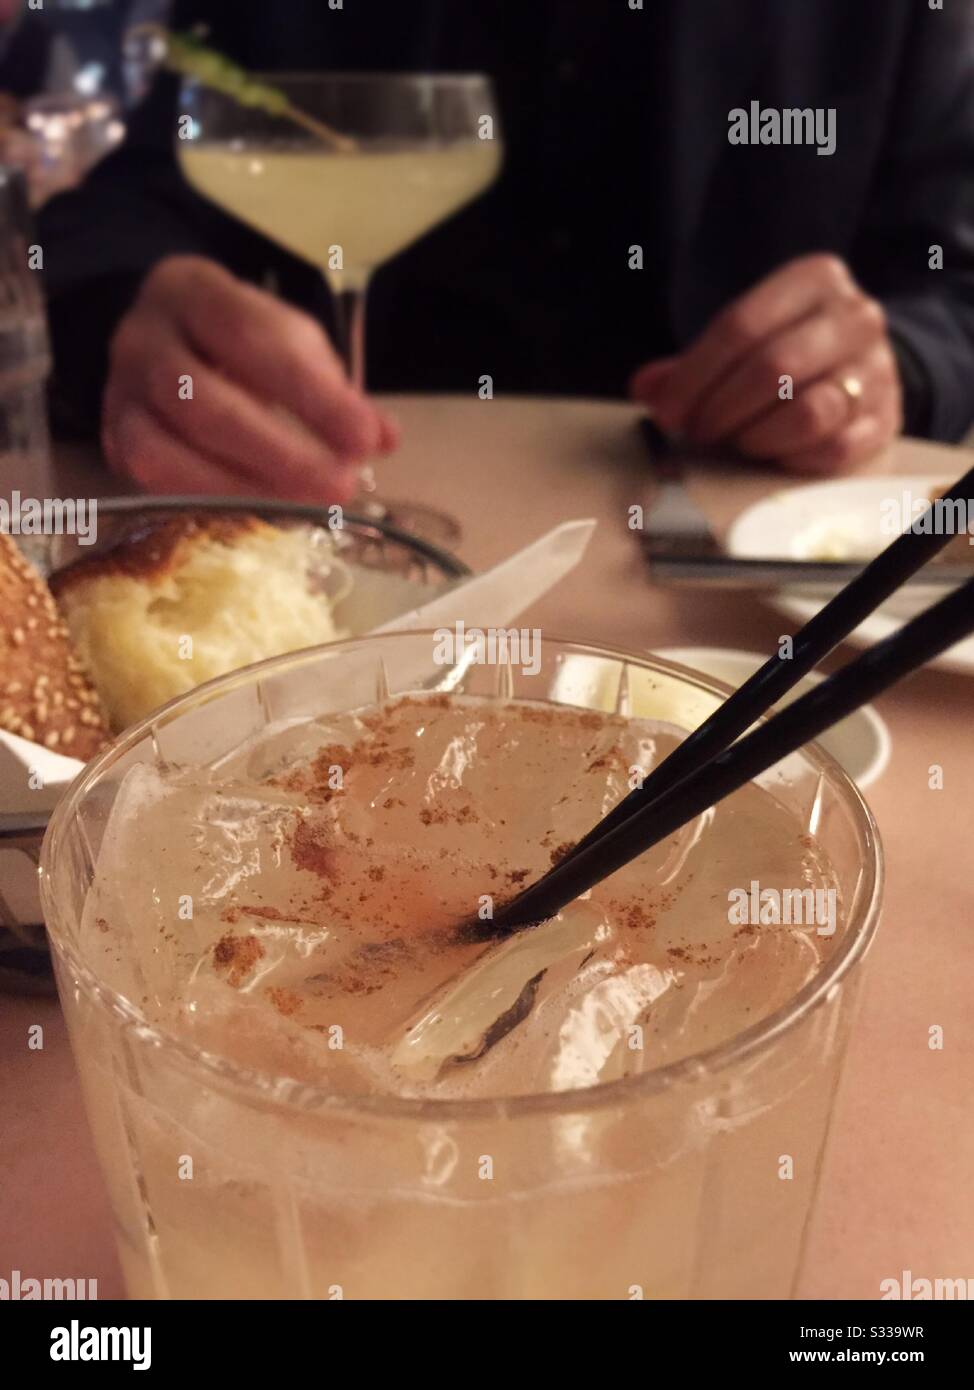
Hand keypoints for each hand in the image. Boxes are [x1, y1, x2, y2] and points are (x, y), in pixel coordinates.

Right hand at [102, 256, 397, 501]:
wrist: (168, 337)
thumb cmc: (241, 343)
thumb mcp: (293, 346)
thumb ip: (334, 391)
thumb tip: (385, 439)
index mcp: (195, 293)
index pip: (252, 339)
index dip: (312, 395)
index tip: (365, 439)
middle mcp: (144, 339)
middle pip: (206, 403)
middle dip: (281, 454)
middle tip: (340, 486)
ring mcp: (120, 393)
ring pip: (165, 450)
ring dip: (241, 487)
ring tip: (304, 510)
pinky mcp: (114, 440)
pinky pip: (149, 480)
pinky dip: (206, 499)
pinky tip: (257, 512)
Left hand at [630, 254, 901, 473]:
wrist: (860, 367)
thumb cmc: (788, 349)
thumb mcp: (743, 340)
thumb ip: (691, 365)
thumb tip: (646, 388)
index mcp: (815, 280)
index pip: (741, 326)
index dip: (694, 376)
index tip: (667, 411)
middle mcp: (855, 317)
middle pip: (773, 368)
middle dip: (721, 409)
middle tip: (697, 432)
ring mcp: (878, 369)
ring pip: (808, 412)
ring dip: (756, 436)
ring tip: (737, 440)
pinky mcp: (886, 420)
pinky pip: (833, 449)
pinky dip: (792, 458)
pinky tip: (773, 453)